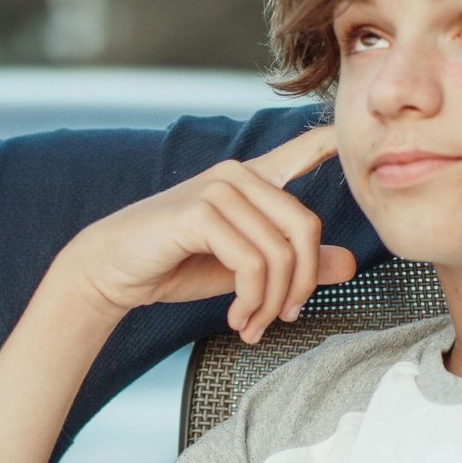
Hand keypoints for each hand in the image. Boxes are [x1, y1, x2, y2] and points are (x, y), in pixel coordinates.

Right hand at [58, 125, 355, 342]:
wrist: (111, 272)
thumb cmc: (174, 266)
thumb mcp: (244, 270)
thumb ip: (293, 264)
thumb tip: (349, 265)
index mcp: (250, 181)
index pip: (299, 152)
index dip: (329, 142)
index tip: (350, 135)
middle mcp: (238, 176)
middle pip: (305, 227)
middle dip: (302, 284)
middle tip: (285, 318)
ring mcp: (218, 189)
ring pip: (279, 253)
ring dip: (271, 303)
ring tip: (252, 326)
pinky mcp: (200, 212)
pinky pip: (252, 263)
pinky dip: (251, 301)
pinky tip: (237, 319)